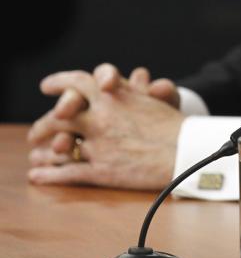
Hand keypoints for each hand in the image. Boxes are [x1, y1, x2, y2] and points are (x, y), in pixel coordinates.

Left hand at [26, 65, 184, 189]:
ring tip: (36, 153)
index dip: (60, 82)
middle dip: (45, 122)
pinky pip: (67, 173)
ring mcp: (100, 144)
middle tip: (38, 130)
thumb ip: (128, 91)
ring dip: (44, 149)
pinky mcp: (102, 171)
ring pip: (61, 144)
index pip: (80, 82)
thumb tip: (121, 81)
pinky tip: (38, 175)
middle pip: (61, 115)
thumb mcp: (149, 100)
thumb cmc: (174, 126)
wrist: (188, 151)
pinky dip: (49, 175)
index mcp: (115, 97)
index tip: (47, 86)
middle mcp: (102, 117)